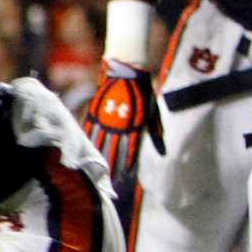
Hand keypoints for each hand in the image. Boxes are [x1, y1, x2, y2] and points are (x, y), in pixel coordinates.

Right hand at [83, 58, 165, 176]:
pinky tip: (88, 152)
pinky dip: (90, 143)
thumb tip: (163, 152)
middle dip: (114, 166)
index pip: (130, 150)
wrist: (126, 71)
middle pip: (114, 151)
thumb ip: (155, 133)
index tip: (126, 175)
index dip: (128, 164)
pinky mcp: (96, 113)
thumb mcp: (154, 112)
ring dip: (101, 157)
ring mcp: (106, 120)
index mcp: (134, 125)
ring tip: (100, 170)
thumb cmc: (143, 91)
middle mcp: (119, 125)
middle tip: (112, 180)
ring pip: (101, 144)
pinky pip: (91, 132)